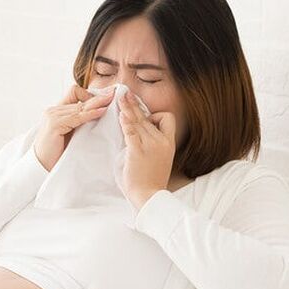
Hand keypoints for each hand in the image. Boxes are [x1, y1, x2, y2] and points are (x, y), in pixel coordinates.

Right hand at [32, 83, 114, 171]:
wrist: (42, 167)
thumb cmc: (56, 153)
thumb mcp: (70, 134)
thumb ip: (79, 122)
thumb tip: (100, 113)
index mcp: (57, 111)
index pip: (75, 92)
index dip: (91, 95)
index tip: (106, 99)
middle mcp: (53, 110)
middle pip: (79, 95)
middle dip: (98, 96)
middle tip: (115, 93)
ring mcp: (52, 116)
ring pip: (80, 105)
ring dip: (97, 103)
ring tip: (112, 101)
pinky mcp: (54, 124)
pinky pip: (77, 116)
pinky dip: (91, 113)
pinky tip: (102, 111)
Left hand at [117, 88, 176, 210]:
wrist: (149, 196)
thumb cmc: (149, 181)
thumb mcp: (155, 158)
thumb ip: (147, 144)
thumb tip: (132, 133)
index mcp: (168, 143)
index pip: (166, 118)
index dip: (154, 115)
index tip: (143, 117)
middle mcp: (161, 141)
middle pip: (148, 116)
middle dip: (135, 104)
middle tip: (125, 92)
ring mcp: (150, 145)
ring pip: (139, 120)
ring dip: (128, 108)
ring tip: (120, 96)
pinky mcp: (138, 151)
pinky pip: (131, 131)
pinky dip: (125, 122)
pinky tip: (120, 114)